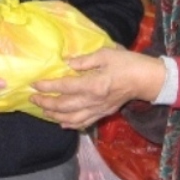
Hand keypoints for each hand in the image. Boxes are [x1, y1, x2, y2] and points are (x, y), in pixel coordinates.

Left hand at [31, 47, 166, 129]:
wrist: (147, 80)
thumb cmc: (127, 63)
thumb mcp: (106, 54)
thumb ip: (84, 60)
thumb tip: (66, 63)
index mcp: (93, 84)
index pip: (65, 87)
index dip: (48, 86)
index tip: (34, 84)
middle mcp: (93, 100)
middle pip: (64, 106)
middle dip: (46, 103)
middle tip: (33, 99)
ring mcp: (98, 109)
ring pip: (72, 118)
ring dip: (55, 116)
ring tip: (43, 110)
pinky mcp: (104, 113)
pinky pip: (84, 123)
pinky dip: (71, 125)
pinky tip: (62, 123)